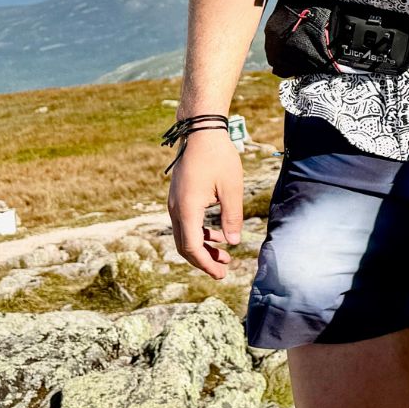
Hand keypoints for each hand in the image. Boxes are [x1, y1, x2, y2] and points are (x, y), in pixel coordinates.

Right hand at [167, 129, 243, 280]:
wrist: (201, 133)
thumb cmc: (219, 158)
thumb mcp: (232, 189)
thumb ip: (232, 217)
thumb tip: (233, 242)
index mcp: (187, 209)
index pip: (192, 246)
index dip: (206, 263)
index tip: (221, 274)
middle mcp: (175, 208)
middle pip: (185, 245)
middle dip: (204, 260)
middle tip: (224, 270)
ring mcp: (175, 203)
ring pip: (185, 234)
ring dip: (204, 247)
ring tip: (226, 255)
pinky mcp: (179, 197)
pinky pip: (186, 223)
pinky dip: (200, 233)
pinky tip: (218, 235)